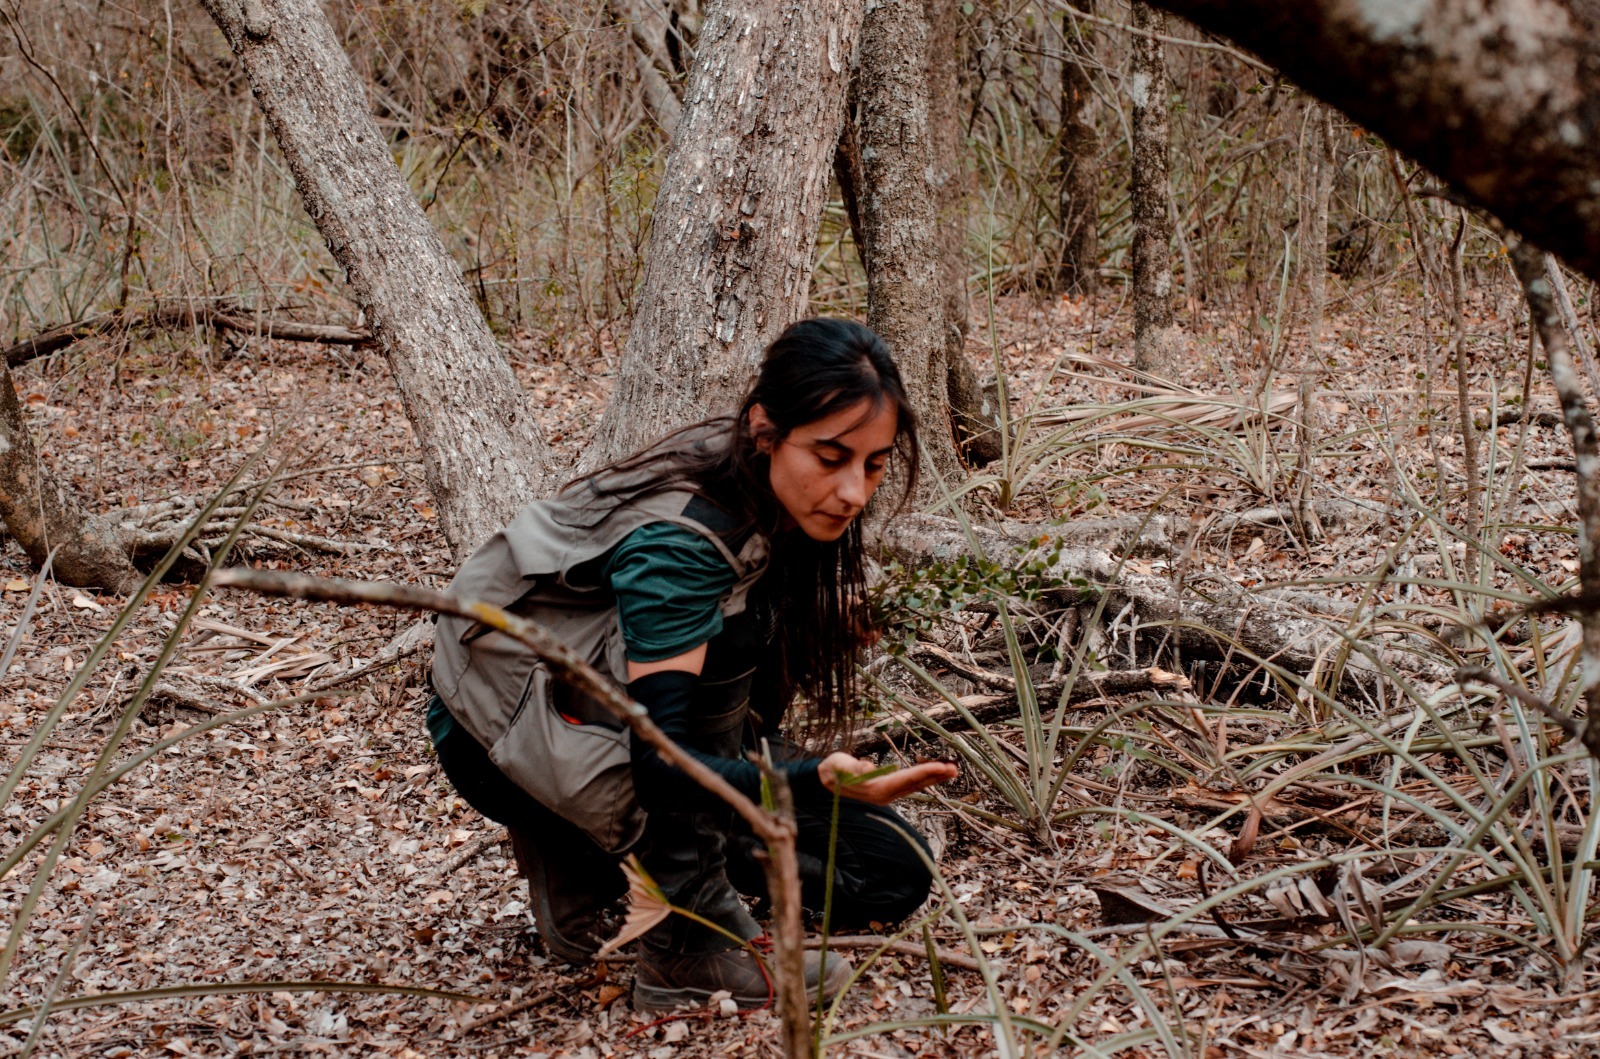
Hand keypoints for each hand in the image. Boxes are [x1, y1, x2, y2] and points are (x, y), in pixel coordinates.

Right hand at [818, 752, 957, 805]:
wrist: (826, 782)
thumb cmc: (834, 770)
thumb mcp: (839, 765)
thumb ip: (853, 767)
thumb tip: (867, 766)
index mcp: (877, 788)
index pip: (906, 779)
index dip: (924, 771)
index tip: (940, 766)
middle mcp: (886, 794)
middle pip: (916, 784)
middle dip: (936, 776)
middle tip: (955, 768)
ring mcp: (888, 794)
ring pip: (916, 785)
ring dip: (934, 778)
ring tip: (952, 770)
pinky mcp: (888, 790)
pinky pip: (911, 784)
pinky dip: (925, 778)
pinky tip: (935, 774)